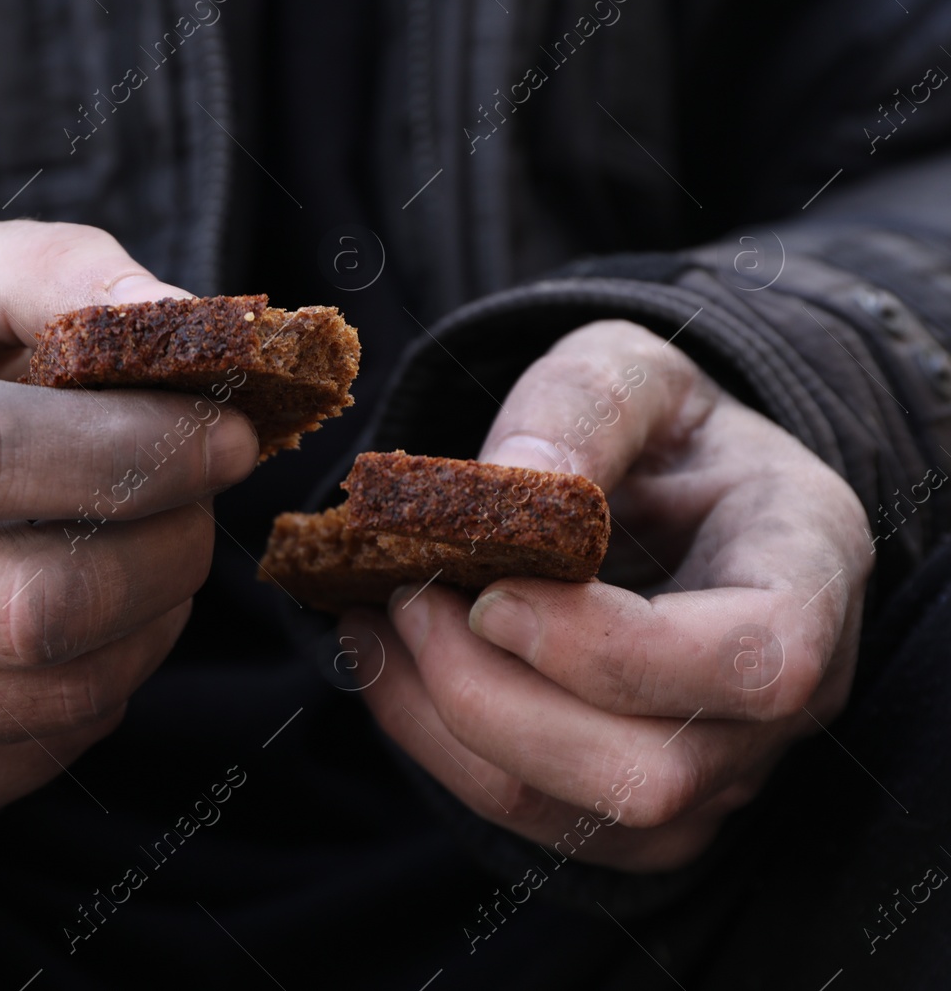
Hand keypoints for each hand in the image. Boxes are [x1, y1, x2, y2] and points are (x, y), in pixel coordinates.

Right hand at [0, 217, 256, 833]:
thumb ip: (60, 273)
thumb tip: (186, 323)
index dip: (124, 451)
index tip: (226, 435)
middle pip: (27, 605)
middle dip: (166, 548)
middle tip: (203, 501)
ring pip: (54, 691)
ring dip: (155, 617)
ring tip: (154, 548)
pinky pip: (43, 755)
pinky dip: (108, 684)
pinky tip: (93, 619)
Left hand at [345, 319, 871, 870]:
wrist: (664, 489)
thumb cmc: (657, 428)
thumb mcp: (630, 369)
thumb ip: (581, 407)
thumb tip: (511, 483)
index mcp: (808, 572)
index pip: (753, 664)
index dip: (609, 649)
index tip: (493, 592)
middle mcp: (782, 703)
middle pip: (643, 773)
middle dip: (487, 693)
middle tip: (405, 593)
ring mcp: (712, 774)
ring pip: (559, 809)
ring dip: (436, 718)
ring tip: (378, 616)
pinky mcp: (630, 818)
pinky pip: (516, 813)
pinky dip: (427, 740)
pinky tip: (387, 656)